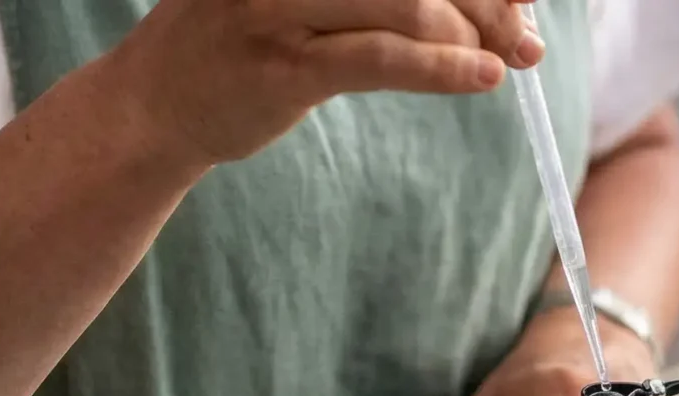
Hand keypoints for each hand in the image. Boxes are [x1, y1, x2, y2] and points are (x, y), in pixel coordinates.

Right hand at [101, 0, 544, 167]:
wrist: (153, 102)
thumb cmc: (247, 37)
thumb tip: (495, 2)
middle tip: (525, 35)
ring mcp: (279, 1)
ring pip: (411, 1)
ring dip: (473, 33)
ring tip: (503, 60)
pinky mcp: (281, 63)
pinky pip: (383, 58)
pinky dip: (446, 67)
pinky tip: (483, 77)